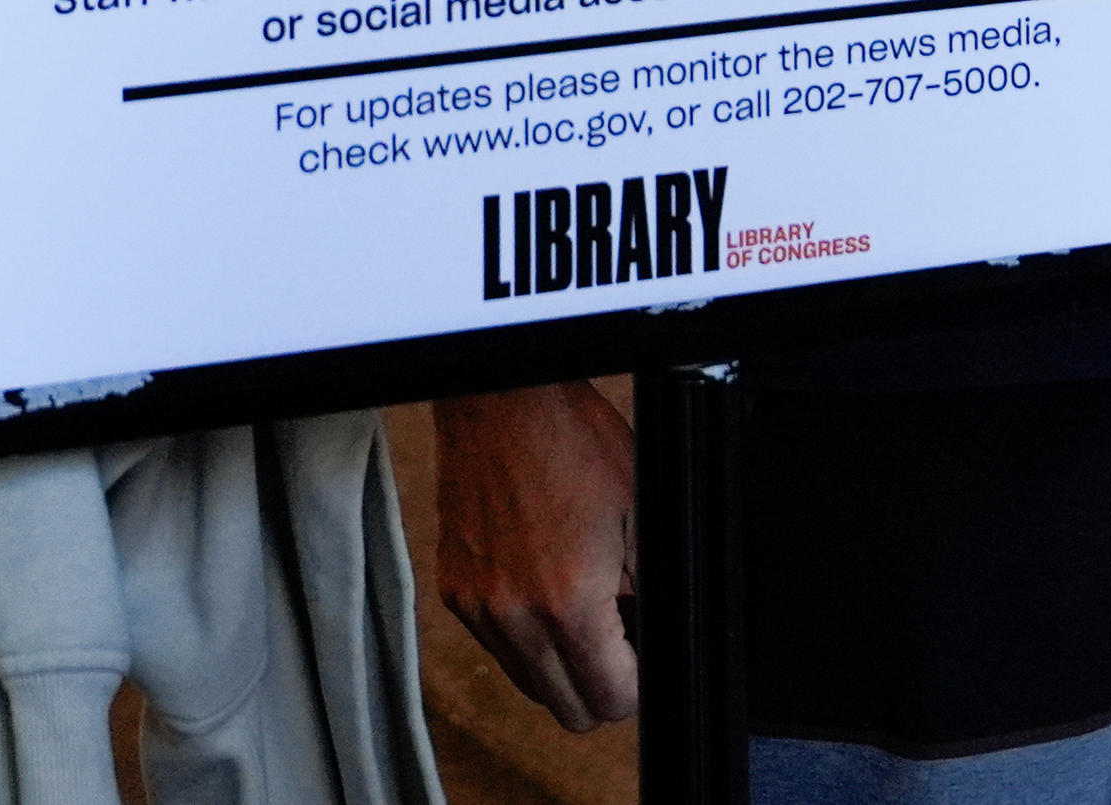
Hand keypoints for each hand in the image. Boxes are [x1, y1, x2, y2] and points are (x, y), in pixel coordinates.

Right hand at [433, 380, 640, 727]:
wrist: (503, 401)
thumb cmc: (576, 442)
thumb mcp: (641, 511)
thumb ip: (649, 589)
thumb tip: (656, 638)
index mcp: (568, 603)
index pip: (608, 700)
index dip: (638, 685)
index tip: (644, 657)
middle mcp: (513, 617)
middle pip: (567, 710)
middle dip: (603, 687)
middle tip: (621, 639)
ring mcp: (477, 607)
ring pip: (529, 685)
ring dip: (562, 667)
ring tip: (585, 610)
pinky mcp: (454, 590)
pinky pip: (497, 646)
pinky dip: (525, 636)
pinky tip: (545, 588)